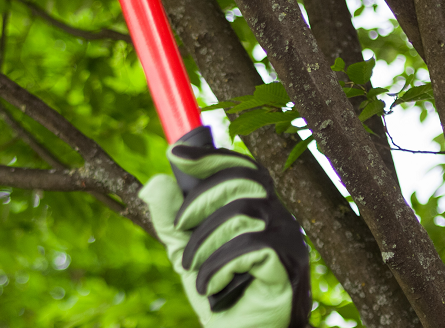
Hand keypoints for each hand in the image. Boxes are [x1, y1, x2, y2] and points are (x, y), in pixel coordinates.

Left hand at [138, 127, 310, 327]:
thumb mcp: (184, 250)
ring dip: (206, 241)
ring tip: (193, 268)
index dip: (211, 157)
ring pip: (242, 215)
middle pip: (241, 183)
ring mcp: (289, 241)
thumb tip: (155, 182)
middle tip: (180, 228)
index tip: (175, 154)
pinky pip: (251, 248)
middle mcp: (279, 218)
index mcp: (257, 208)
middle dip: (200, 201)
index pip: (242, 168)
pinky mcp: (289, 266)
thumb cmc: (217, 290)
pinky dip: (220, 265)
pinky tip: (210, 285)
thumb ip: (170, 218)